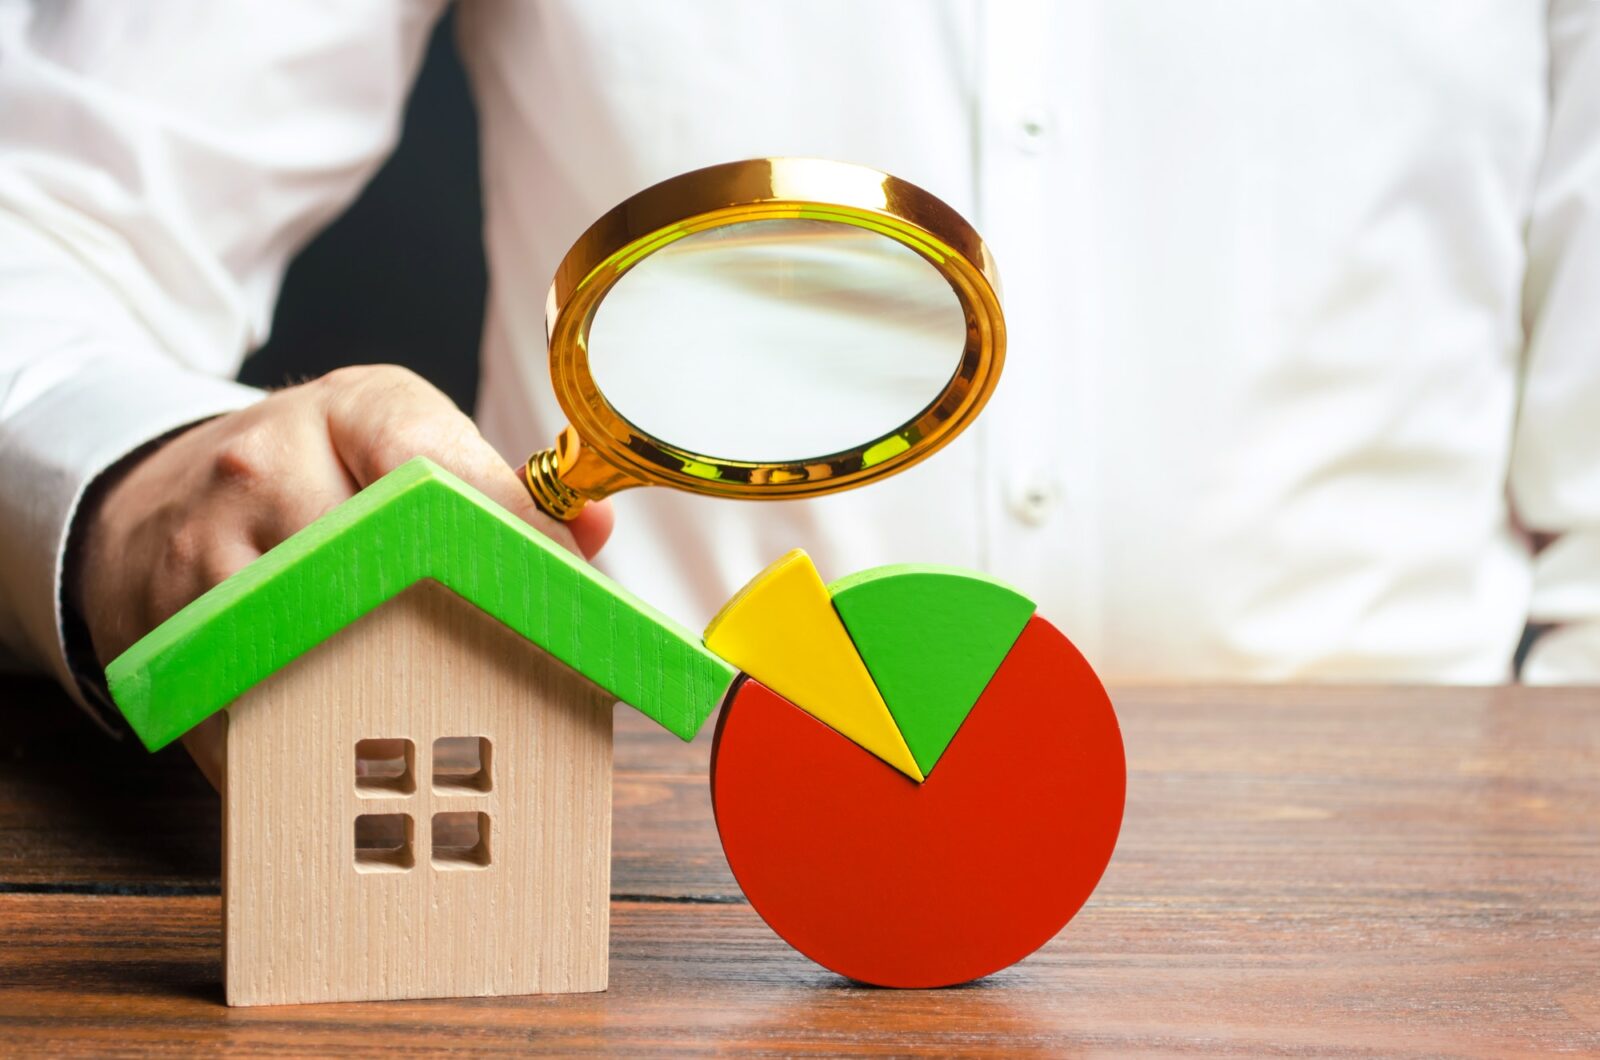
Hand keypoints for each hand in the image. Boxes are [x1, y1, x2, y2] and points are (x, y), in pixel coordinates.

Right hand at [72, 365, 613, 784]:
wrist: (164, 499)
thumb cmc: (312, 472)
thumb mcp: (405, 438)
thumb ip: (499, 486)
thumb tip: (591, 530)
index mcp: (347, 411)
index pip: (436, 465)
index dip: (508, 534)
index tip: (557, 588)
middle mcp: (266, 467)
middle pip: (379, 557)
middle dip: (449, 614)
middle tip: (504, 662)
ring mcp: (207, 550)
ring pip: (319, 638)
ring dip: (385, 682)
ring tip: (435, 704)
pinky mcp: (171, 633)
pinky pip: (256, 703)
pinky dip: (312, 731)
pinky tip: (353, 737)